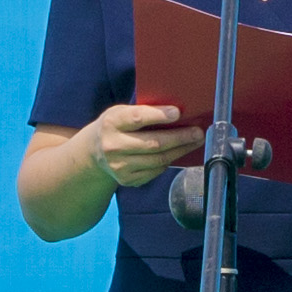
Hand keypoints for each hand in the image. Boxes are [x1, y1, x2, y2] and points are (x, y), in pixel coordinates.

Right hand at [81, 98, 203, 202]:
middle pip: (154, 143)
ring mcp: (119, 166)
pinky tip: (177, 153)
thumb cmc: (116, 126)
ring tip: (194, 142)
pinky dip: (168, 161)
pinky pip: (155, 171)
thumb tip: (178, 112)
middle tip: (198, 132)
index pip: (137, 118)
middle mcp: (113, 146)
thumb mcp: (121, 112)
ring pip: (158, 160)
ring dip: (180, 150)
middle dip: (180, 138)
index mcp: (112, 122)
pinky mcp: (126, 180)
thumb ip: (142, 111)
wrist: (93, 152)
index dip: (158, 116)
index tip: (177, 113)